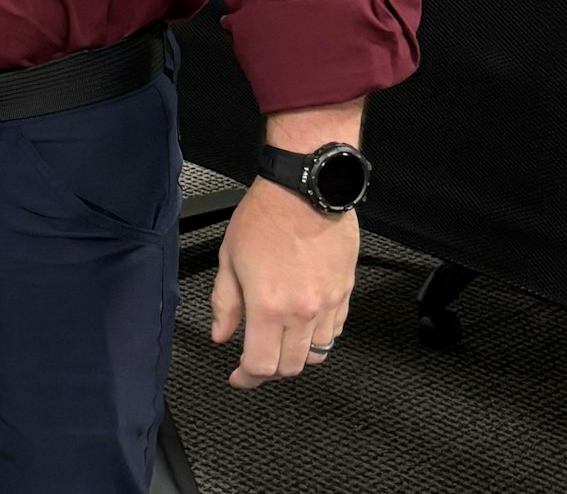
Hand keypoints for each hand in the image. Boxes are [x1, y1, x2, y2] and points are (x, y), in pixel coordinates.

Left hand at [209, 178, 356, 386]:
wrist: (305, 189)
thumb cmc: (265, 216)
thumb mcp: (230, 257)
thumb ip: (225, 302)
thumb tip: (221, 334)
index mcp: (269, 306)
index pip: (261, 365)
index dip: (247, 378)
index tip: (238, 377)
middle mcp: (303, 312)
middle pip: (291, 367)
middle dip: (270, 370)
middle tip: (256, 359)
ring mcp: (328, 304)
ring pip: (317, 354)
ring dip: (296, 356)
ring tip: (280, 341)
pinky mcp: (345, 293)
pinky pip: (335, 331)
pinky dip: (319, 337)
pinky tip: (304, 324)